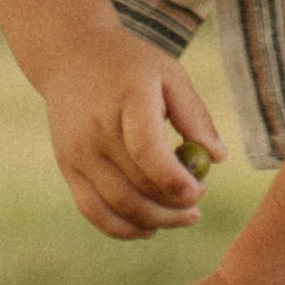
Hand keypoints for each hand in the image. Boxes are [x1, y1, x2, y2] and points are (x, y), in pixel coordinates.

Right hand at [39, 35, 226, 240]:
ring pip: (117, 205)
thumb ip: (194, 114)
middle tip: (198, 203)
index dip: (173, 178)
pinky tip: (149, 228)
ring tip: (184, 217)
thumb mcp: (169, 74)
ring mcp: (77, 152)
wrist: (70, 56)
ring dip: (154, 221)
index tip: (198, 192)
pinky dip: (122, 227)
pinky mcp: (67, 167)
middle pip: (136, 185)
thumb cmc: (130, 66)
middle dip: (173, 204)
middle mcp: (96, 129)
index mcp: (127, 98)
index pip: (146, 149)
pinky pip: (93, 210)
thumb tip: (217, 158)